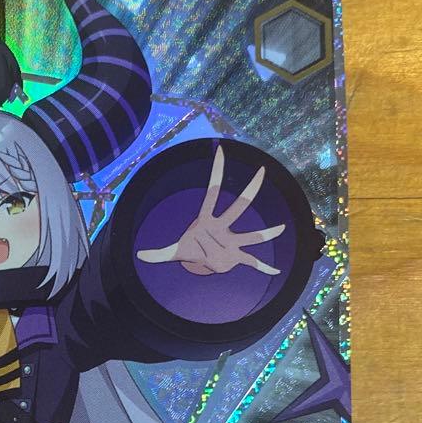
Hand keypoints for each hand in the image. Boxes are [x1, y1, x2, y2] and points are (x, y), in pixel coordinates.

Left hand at [137, 145, 283, 275]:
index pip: (212, 193)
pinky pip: (251, 262)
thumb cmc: (190, 249)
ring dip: (266, 234)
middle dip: (249, 191)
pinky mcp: (236, 257)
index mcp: (207, 221)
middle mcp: (223, 228)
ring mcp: (232, 241)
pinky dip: (263, 268)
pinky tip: (276, 271)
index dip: (217, 172)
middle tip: (262, 171)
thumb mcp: (172, 252)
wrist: (200, 262)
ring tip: (282, 228)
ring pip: (251, 236)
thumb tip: (139, 255)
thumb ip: (157, 254)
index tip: (221, 152)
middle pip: (238, 208)